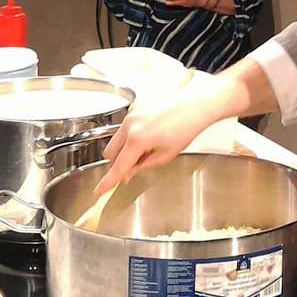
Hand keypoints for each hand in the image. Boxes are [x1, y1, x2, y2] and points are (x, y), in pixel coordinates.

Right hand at [96, 86, 222, 193]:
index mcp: (137, 139)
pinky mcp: (135, 105)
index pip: (119, 166)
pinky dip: (133, 132)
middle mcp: (130, 124)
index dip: (108, 181)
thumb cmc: (185, 128)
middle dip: (119, 162)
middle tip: (135, 166)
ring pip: (117, 138)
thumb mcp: (165, 155)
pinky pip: (126, 125)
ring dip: (126, 147)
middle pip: (111, 152)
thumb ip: (142, 166)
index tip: (100, 190)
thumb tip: (128, 174)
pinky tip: (151, 131)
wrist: (195, 105)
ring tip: (149, 145)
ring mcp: (131, 113)